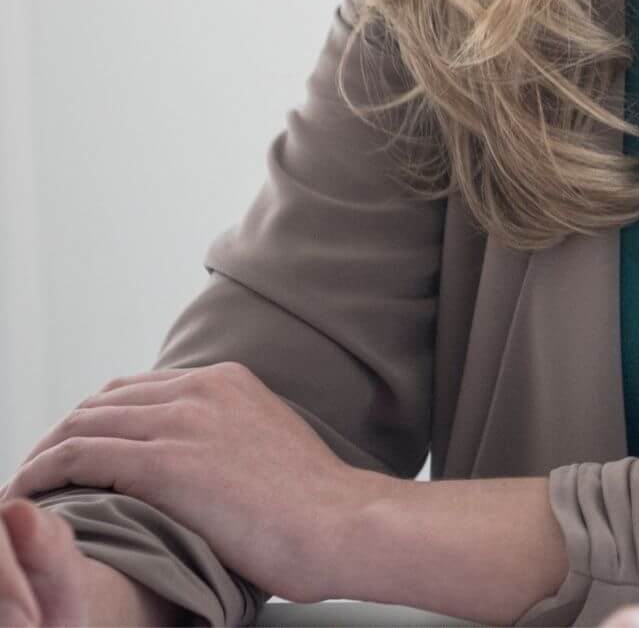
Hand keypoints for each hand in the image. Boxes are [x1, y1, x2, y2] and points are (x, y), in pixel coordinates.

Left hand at [3, 363, 394, 604]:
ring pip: (81, 426)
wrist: (340, 524)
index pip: (134, 390)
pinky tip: (27, 495)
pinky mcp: (165, 462)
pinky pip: (78, 457)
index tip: (75, 456)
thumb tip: (192, 465)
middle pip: (101, 403)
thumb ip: (225, 437)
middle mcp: (202, 389)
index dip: (95, 422)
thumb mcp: (267, 445)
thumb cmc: (313, 506)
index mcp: (228, 381)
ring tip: (23, 490)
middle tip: (39, 476)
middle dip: (61, 437)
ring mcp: (183, 421)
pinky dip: (42, 474)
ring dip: (42, 457)